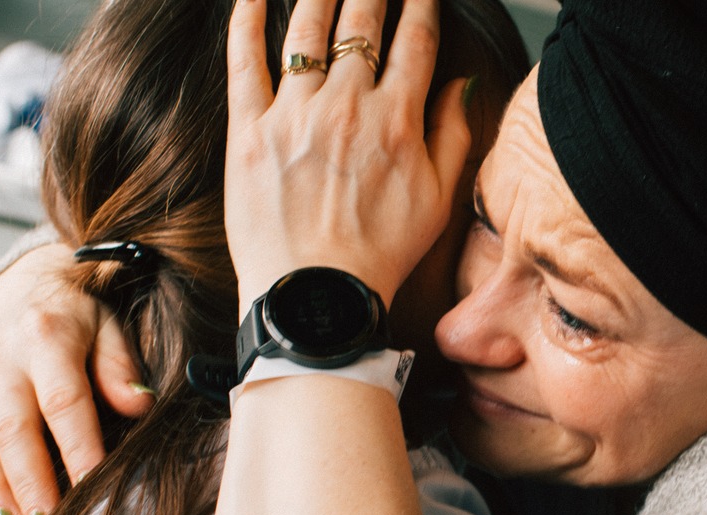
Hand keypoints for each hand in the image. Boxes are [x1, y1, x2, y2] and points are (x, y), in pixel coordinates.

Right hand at [0, 244, 152, 514]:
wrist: (20, 278)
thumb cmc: (74, 311)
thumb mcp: (108, 324)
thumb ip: (121, 366)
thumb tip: (141, 405)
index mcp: (47, 338)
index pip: (65, 401)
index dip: (77, 446)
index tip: (92, 484)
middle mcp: (0, 359)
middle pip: (9, 428)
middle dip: (26, 480)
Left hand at [224, 0, 470, 313]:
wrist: (318, 294)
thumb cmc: (381, 254)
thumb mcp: (438, 200)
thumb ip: (452, 135)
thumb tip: (461, 85)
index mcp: (396, 119)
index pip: (414, 41)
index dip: (420, 4)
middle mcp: (346, 105)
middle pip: (360, 21)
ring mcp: (294, 114)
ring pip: (305, 31)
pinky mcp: (249, 131)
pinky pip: (244, 62)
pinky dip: (245, 21)